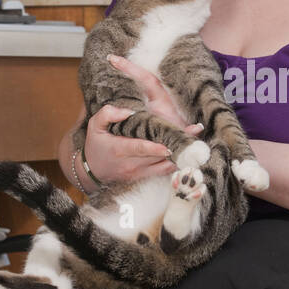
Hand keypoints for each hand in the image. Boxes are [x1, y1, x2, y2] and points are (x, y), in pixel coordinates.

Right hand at [80, 59, 205, 183]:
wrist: (92, 172)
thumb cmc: (96, 145)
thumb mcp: (94, 126)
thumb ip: (107, 114)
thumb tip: (127, 111)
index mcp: (119, 149)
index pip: (139, 148)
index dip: (155, 147)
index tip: (168, 144)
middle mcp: (131, 164)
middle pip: (157, 157)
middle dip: (175, 147)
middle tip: (194, 135)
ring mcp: (139, 173)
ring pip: (164, 166)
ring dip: (180, 156)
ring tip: (195, 143)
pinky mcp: (144, 177)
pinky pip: (164, 171)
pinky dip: (177, 163)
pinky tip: (188, 153)